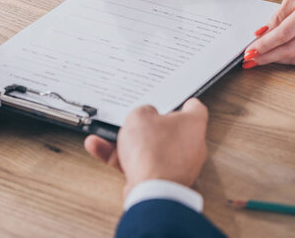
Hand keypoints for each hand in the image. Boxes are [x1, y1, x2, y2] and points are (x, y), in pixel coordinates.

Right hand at [84, 98, 208, 197]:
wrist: (152, 190)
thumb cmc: (154, 152)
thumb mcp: (140, 117)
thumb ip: (142, 112)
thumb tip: (143, 116)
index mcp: (193, 124)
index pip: (194, 108)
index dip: (182, 103)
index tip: (174, 102)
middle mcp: (191, 146)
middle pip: (169, 130)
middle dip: (150, 126)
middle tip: (136, 121)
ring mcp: (179, 165)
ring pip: (152, 149)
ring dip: (131, 143)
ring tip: (109, 135)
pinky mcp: (164, 180)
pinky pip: (142, 165)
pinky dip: (122, 158)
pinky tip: (100, 148)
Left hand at [242, 0, 294, 67]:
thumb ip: (279, 15)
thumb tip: (262, 32)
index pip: (282, 35)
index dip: (264, 46)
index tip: (249, 52)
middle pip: (289, 50)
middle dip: (267, 57)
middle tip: (250, 60)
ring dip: (278, 59)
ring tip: (262, 57)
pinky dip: (291, 56)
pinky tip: (279, 52)